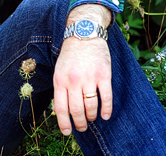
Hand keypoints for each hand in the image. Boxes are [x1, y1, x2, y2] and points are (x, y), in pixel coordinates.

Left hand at [53, 5, 113, 135]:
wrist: (84, 34)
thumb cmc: (70, 55)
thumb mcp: (59, 70)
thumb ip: (60, 89)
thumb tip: (61, 111)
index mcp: (60, 80)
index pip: (60, 108)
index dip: (64, 123)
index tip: (67, 132)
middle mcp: (73, 80)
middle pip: (76, 110)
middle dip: (79, 123)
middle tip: (82, 127)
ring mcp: (89, 78)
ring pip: (91, 106)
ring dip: (91, 116)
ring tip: (91, 119)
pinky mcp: (103, 75)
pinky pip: (106, 98)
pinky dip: (106, 110)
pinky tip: (106, 115)